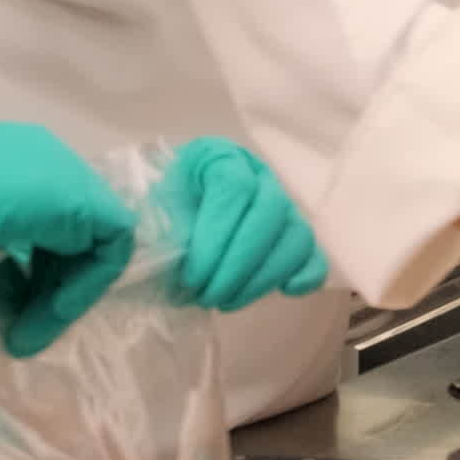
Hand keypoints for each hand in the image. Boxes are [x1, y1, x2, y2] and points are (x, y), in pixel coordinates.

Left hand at [161, 137, 329, 308]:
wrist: (164, 221)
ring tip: (227, 302)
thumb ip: (148, 225)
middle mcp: (256, 173)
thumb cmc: (153, 214)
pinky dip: (306, 274)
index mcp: (216, 157)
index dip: (216, 236)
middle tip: (208, 296)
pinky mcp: (292, 234)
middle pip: (270, 211)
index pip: (234, 188)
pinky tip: (284, 292)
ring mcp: (281, 203)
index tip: (191, 276)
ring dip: (264, 276)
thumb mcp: (144, 211)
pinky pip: (314, 253)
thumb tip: (150, 253)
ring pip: (296, 234)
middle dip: (239, 263)